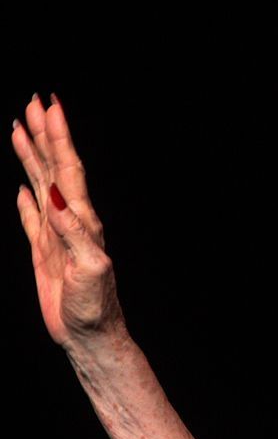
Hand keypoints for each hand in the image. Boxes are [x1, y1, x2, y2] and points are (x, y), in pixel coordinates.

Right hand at [12, 93, 126, 350]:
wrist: (90, 335)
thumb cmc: (95, 308)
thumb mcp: (90, 269)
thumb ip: (75, 234)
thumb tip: (56, 198)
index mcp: (84, 221)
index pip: (69, 169)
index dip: (60, 138)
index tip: (51, 106)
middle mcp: (72, 222)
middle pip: (55, 168)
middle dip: (46, 135)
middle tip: (35, 102)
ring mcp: (57, 236)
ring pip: (41, 185)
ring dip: (33, 157)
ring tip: (21, 129)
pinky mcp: (45, 253)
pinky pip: (31, 219)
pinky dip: (25, 200)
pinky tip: (22, 187)